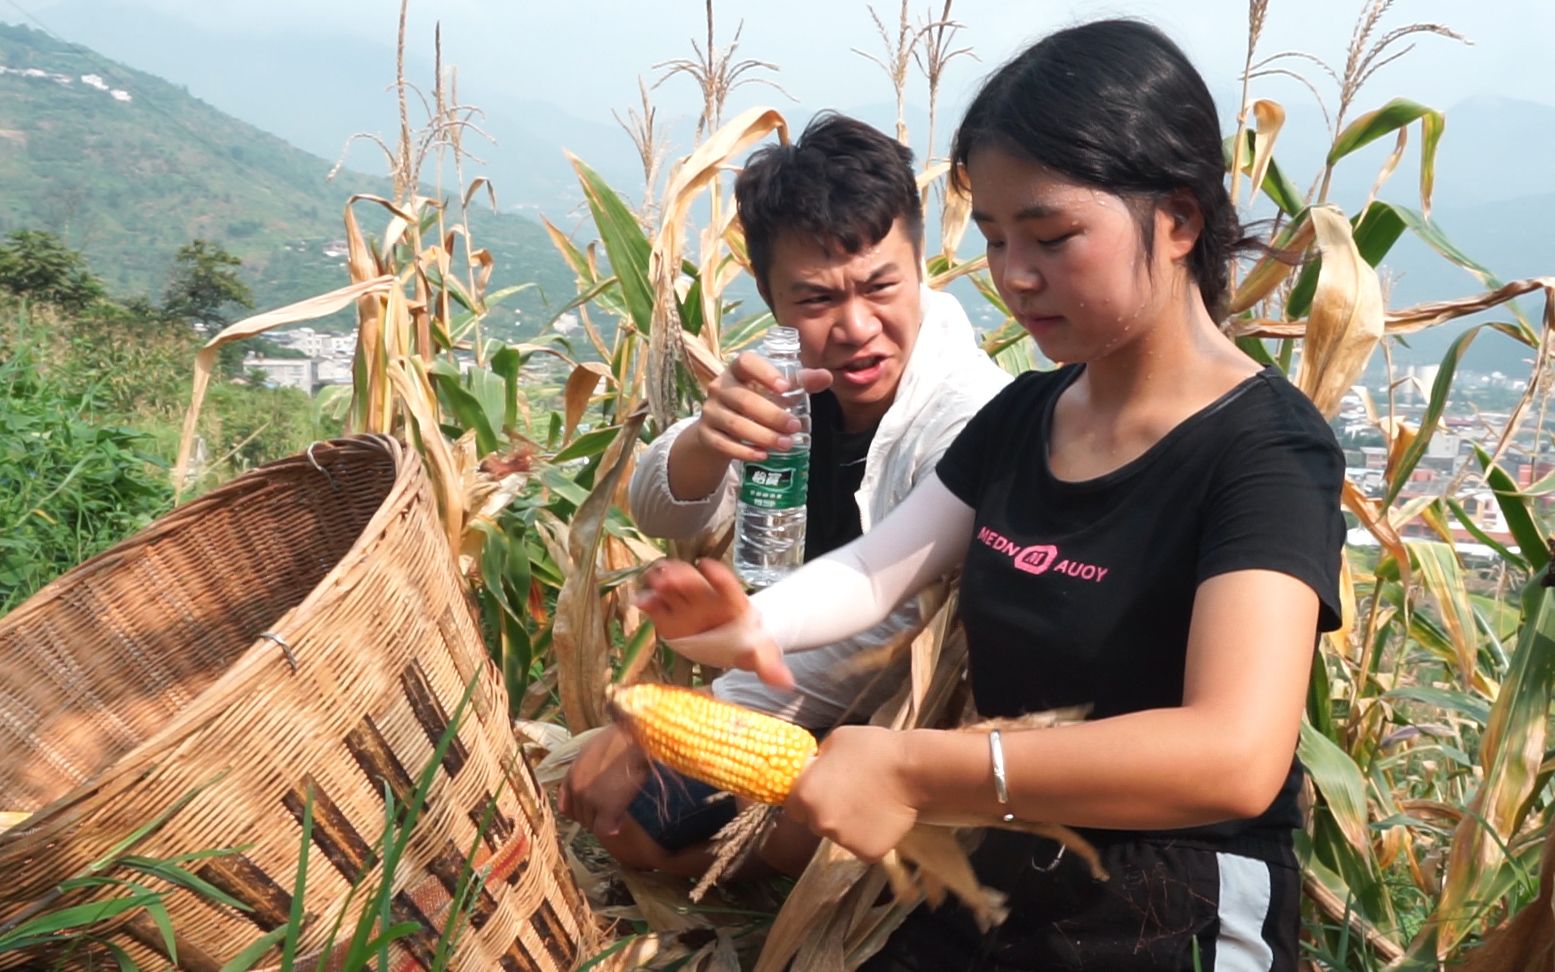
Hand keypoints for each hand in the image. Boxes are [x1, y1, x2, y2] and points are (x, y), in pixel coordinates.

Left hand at [558, 724, 648, 836]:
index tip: (592, 809)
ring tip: (618, 811)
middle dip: (594, 815)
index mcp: (572, 773)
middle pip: (579, 816)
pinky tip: (621, 819)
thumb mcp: (594, 749)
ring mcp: (590, 799)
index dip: (579, 810)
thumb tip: (595, 783)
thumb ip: (588, 767)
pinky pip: (604, 830)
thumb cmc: (623, 739)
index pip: (564, 805)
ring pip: (591, 824)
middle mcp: (576, 788)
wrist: (637, 741)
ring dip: (603, 821)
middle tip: (610, 810)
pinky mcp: (606, 808)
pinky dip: (612, 827)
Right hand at [636, 558, 793, 688]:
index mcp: (731, 603)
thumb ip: (769, 666)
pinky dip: (648, 602)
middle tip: (668, 577)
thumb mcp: (760, 655)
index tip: (707, 565)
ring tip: (653, 583)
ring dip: (662, 583)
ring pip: (673, 587)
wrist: (731, 640)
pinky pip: (657, 606)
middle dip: (681, 577)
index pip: (727, 586)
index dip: (718, 576)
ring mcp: (686, 604)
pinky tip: (641, 602)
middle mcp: (706, 598)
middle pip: (694, 583)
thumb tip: (786, 682)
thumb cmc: (747, 643)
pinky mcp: (669, 614)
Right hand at [688, 351, 831, 463]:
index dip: (764, 373)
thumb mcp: (775, 390)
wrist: (720, 427)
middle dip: (772, 415)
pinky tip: (763, 455)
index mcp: (737, 370)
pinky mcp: (705, 434)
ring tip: (786, 444)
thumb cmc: (755, 400)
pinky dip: (744, 452)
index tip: (785, 387)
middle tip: (795, 427)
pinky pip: (724, 444)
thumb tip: (827, 376)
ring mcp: (710, 411)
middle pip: (744, 400)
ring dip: (762, 436)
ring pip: (735, 425)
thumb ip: (800, 382)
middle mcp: (719, 387)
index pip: (745, 362)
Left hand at [785, 725, 918, 861]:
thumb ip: (818, 762)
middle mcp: (819, 823)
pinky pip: (862, 846)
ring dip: (850, 825)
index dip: (808, 798)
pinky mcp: (867, 853)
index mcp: (804, 795)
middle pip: (816, 823)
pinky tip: (883, 818)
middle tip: (851, 795)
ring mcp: (843, 841)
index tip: (823, 791)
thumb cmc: (873, 749)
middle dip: (829, 811)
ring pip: (840, 835)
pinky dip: (870, 836)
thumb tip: (814, 770)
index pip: (794, 807)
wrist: (913, 772)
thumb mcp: (835, 741)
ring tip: (871, 804)